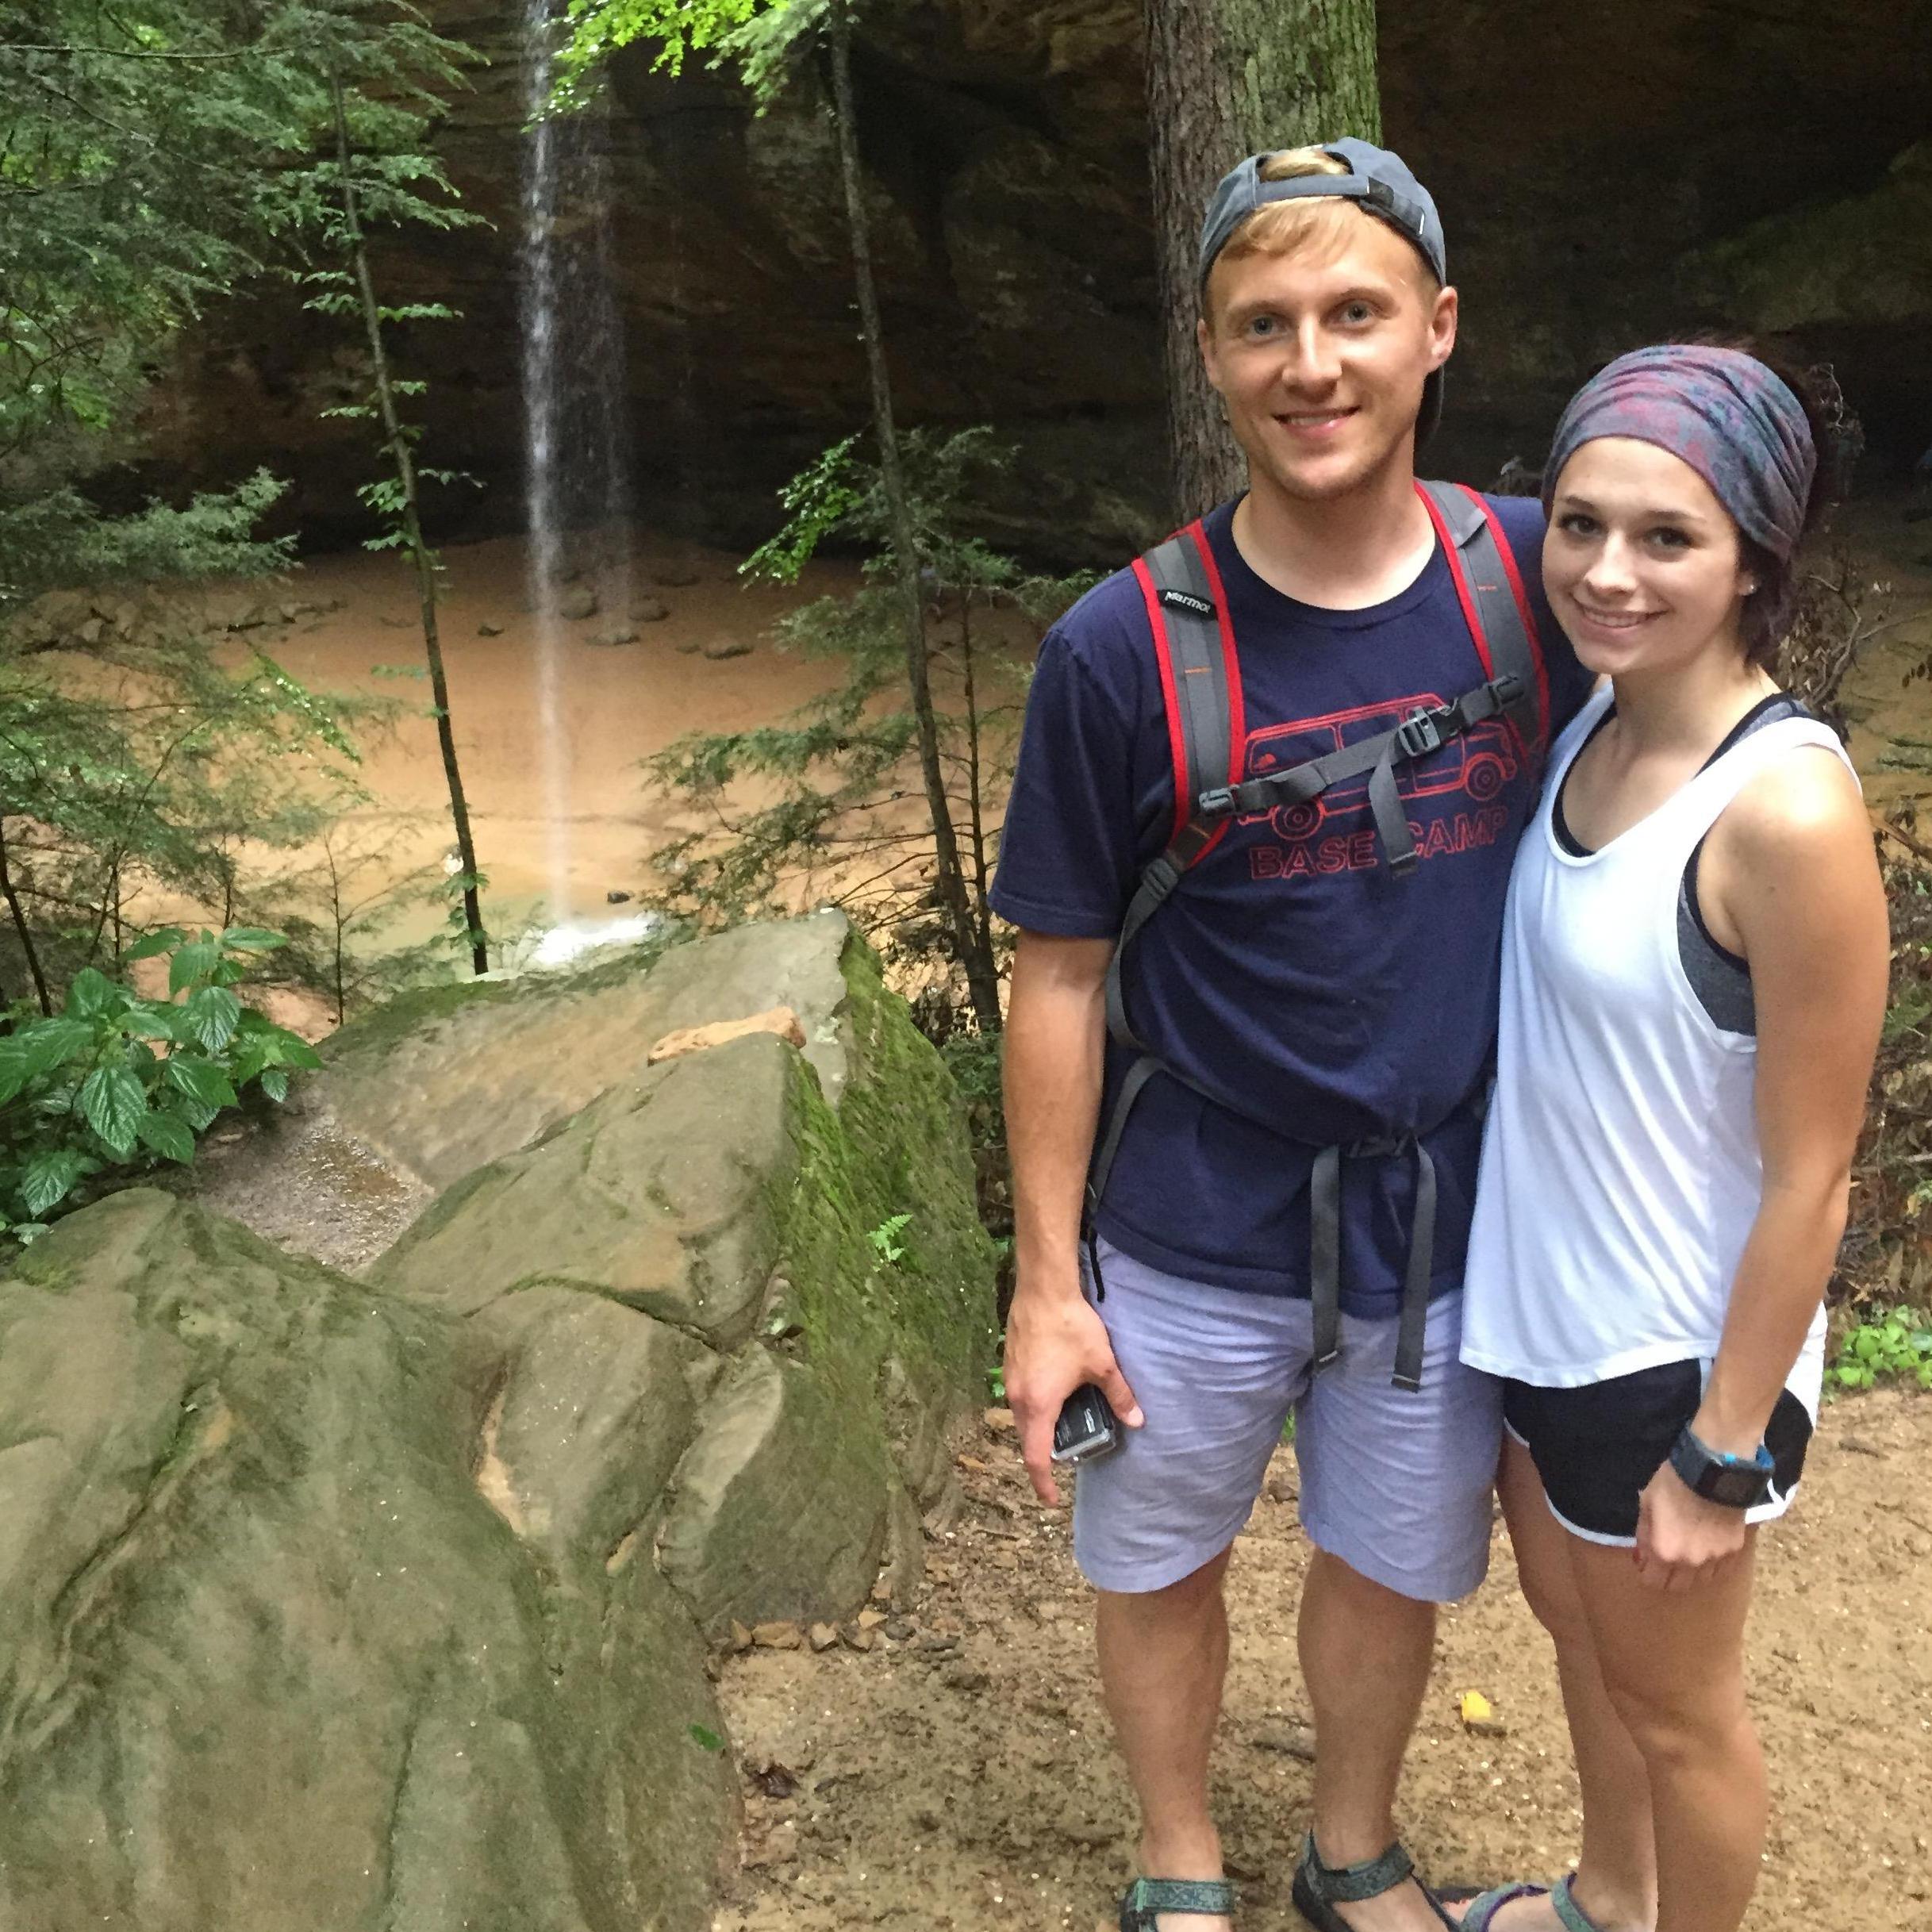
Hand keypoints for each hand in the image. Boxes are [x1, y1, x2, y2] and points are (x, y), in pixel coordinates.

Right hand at [1003, 1270, 1141, 1506]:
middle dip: (1044, 1455)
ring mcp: (1011, 1378)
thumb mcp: (1102, 1365)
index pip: (1036, 1456)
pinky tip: (1056, 1391)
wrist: (1043, 1288)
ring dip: (1040, 1427)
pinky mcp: (1011, 1361)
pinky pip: (1021, 1395)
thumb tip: (1138, 1420)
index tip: (1051, 1500)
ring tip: (1065, 1424)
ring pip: (1023, 1415)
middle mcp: (1018, 1396)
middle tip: (1065, 1461)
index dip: (1043, 1483)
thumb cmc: (1070, 1327)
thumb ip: (1120, 1395)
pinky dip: (1036, 1404)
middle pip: (1027, 1438)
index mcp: (1039, 1405)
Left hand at [1633, 1459, 1748, 1590]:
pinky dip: (1712, 1564)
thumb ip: (1643, 1535)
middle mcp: (1689, 1563)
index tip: (1648, 1562)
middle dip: (1668, 1577)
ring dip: (1692, 1572)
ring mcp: (1714, 1560)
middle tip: (1666, 1559)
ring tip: (1688, 1553)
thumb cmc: (1672, 1485)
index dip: (1647, 1572)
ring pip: (1701, 1581)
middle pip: (1677, 1586)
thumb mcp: (1646, 1504)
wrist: (1711, 1473)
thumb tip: (1642, 1556)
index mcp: (1663, 1552)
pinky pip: (1720, 1569)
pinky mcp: (1734, 1552)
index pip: (1652, 1581)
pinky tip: (1708, 1548)